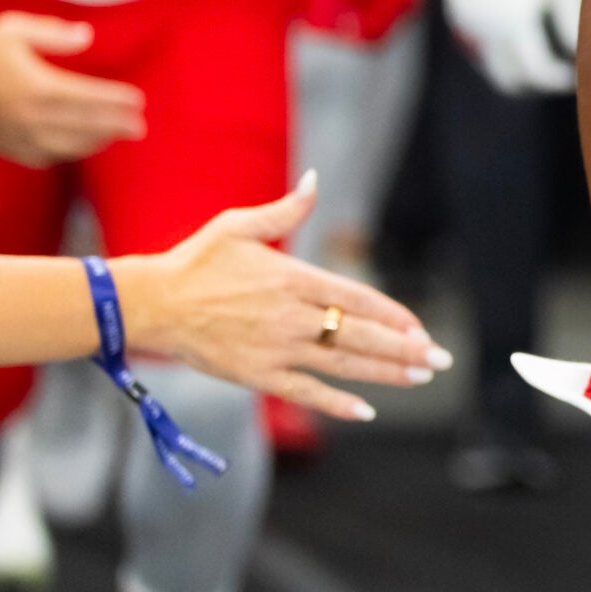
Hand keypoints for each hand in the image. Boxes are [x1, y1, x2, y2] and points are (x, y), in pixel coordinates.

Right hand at [0, 14, 146, 167]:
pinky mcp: (3, 146)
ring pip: (66, 146)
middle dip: (115, 126)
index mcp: (38, 87)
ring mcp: (16, 135)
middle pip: (84, 125)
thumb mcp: (17, 30)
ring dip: (94, 142)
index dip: (116, 101)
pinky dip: (65, 153)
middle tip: (140, 127)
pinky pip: (42, 157)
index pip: (89, 98)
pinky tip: (79, 147)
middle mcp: (30, 116)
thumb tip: (87, 37)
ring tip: (115, 136)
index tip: (138, 101)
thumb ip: (55, 34)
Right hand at [112, 173, 448, 420]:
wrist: (150, 305)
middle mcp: (291, 316)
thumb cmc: (196, 260)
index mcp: (293, 278)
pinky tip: (366, 410)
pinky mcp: (256, 375)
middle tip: (440, 359)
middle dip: (405, 348)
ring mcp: (275, 348)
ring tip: (419, 378)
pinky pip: (304, 393)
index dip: (393, 314)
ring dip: (384, 373)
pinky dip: (336, 403)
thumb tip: (315, 182)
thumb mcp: (239, 225)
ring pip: (341, 364)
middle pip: (359, 334)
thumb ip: (286, 208)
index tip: (420, 326)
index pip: (357, 298)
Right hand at [437, 0, 582, 92]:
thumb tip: (583, 53)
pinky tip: (522, 21)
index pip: (534, 71)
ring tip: (545, 47)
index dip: (557, 80)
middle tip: (560, 73)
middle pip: (508, 78)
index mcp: (511, 21)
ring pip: (491, 61)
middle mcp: (483, 27)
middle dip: (535, 81)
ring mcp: (466, 18)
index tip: (576, 75)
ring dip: (516, 63)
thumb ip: (573, 19)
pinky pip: (481, 39)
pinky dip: (501, 43)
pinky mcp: (458, 6)